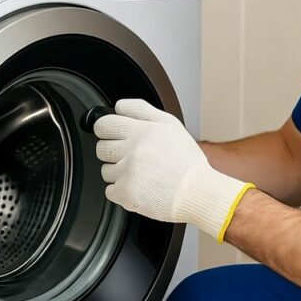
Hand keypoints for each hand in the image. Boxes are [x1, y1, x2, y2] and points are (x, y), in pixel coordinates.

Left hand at [94, 99, 254, 242]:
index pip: (104, 124)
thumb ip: (141, 110)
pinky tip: (140, 187)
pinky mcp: (127, 194)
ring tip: (142, 174)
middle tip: (134, 157)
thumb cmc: (186, 161)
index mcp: (142, 131)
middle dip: (113, 152)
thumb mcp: (170, 124)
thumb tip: (119, 106)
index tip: (112, 135)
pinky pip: (110, 190)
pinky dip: (122, 191)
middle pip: (101, 148)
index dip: (106, 130)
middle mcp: (133, 150)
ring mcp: (128, 173)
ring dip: (119, 173)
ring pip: (106, 170)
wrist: (198, 192)